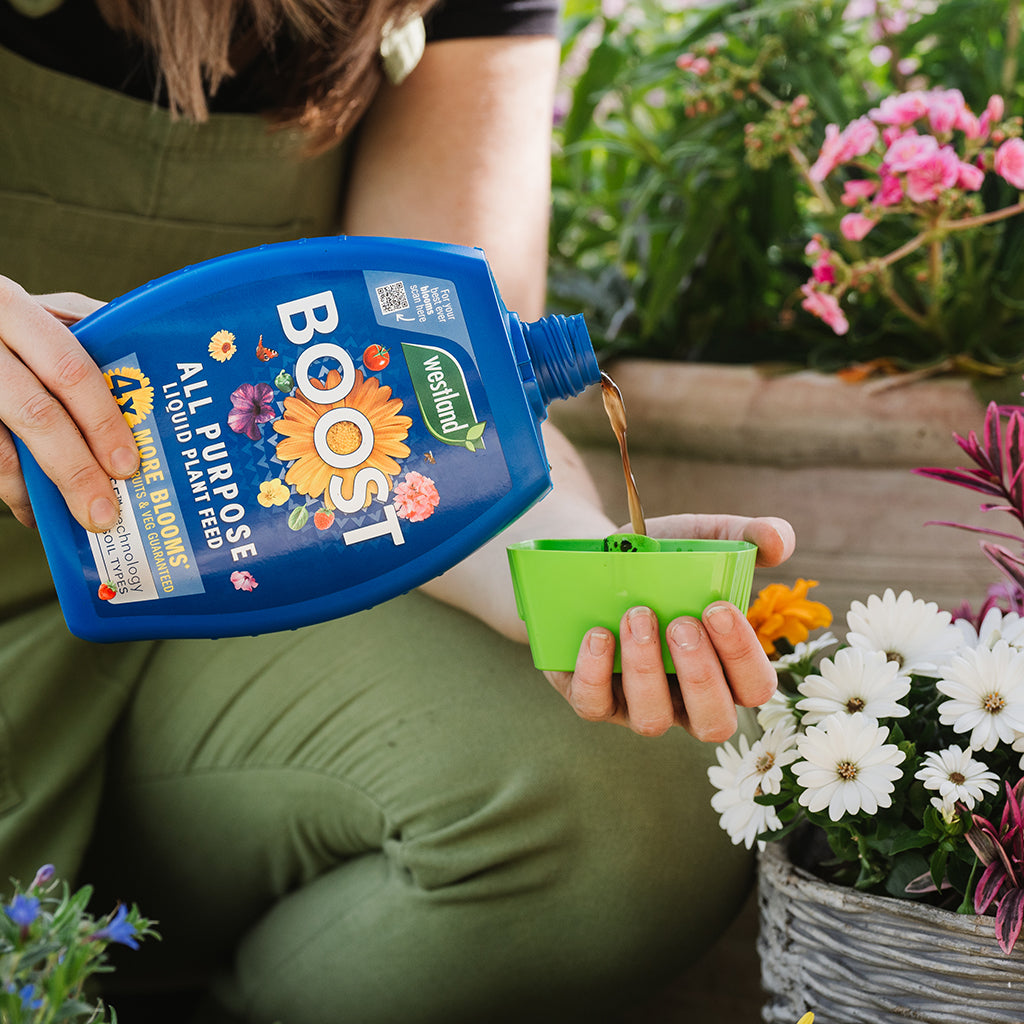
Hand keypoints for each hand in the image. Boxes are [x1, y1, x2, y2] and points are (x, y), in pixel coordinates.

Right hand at [0, 280, 138, 530]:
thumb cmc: (10, 321)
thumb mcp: (45, 311)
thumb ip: (89, 329)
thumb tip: (160, 365)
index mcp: (13, 309)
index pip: (68, 368)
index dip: (101, 420)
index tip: (127, 464)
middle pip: (36, 414)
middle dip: (76, 469)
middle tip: (105, 513)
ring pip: (0, 450)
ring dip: (39, 493)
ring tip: (76, 520)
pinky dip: (11, 490)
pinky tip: (35, 510)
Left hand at [544, 514, 794, 739]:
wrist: (601, 561)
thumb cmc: (664, 561)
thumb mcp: (705, 540)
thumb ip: (748, 536)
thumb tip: (780, 541)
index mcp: (726, 671)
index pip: (754, 688)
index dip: (743, 657)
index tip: (719, 609)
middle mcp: (687, 701)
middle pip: (713, 723)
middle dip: (700, 675)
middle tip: (682, 623)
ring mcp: (639, 705)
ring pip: (652, 720)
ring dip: (646, 669)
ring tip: (637, 616)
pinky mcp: (595, 700)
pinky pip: (594, 706)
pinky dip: (595, 673)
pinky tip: (599, 633)